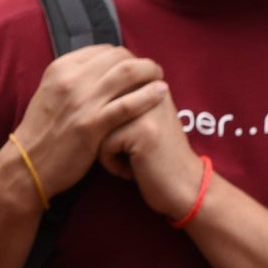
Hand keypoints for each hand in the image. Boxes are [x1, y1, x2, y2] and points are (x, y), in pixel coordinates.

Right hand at [9, 45, 168, 199]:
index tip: (130, 68)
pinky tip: (161, 93)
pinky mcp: (92, 125)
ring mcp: (82, 102)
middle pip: (119, 57)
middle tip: (150, 72)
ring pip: (128, 73)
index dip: (122, 57)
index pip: (103, 50)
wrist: (26, 169)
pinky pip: (129, 104)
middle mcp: (71, 81)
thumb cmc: (41, 135)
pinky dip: (149, 95)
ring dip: (150, 72)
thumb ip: (71, 80)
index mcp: (60, 69)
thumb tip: (98, 69)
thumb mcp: (49, 96)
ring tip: (159, 79)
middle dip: (139, 62)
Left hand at [98, 86, 207, 220]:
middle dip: (105, 136)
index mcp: (148, 81)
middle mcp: (149, 87)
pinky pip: (103, 146)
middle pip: (98, 109)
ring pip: (98, 127)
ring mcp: (147, 107)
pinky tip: (132, 169)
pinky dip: (112, 164)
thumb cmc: (154, 158)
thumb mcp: (140, 122)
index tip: (129, 138)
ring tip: (131, 159)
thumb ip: (121, 104)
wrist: (183, 185)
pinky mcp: (142, 129)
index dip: (107, 122)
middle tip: (129, 151)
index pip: (104, 94)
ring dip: (108, 151)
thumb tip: (84, 95)